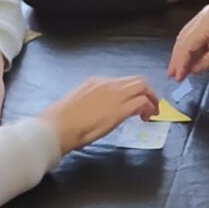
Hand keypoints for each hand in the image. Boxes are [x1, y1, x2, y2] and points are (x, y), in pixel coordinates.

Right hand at [41, 76, 158, 154]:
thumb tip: (99, 110)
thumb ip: (92, 102)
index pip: (122, 82)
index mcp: (96, 82)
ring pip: (142, 87)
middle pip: (137, 80)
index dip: (132, 91)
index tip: (135, 103)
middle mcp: (107, 84)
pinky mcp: (120, 109)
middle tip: (151, 106)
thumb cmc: (61, 121)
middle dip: (148, 92)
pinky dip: (149, 108)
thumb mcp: (78, 103)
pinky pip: (142, 102)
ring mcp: (114, 95)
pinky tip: (147, 118)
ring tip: (152, 113)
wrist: (56, 127)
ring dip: (151, 99)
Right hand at [167, 0, 208, 79]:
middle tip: (173, 76)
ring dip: (185, 53)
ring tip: (182, 70)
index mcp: (207, 22)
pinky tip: (196, 58)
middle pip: (184, 39)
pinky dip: (195, 46)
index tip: (177, 78)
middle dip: (178, 58)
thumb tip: (193, 69)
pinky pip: (199, 33)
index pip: (187, 44)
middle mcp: (203, 16)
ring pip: (189, 35)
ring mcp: (208, 14)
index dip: (180, 62)